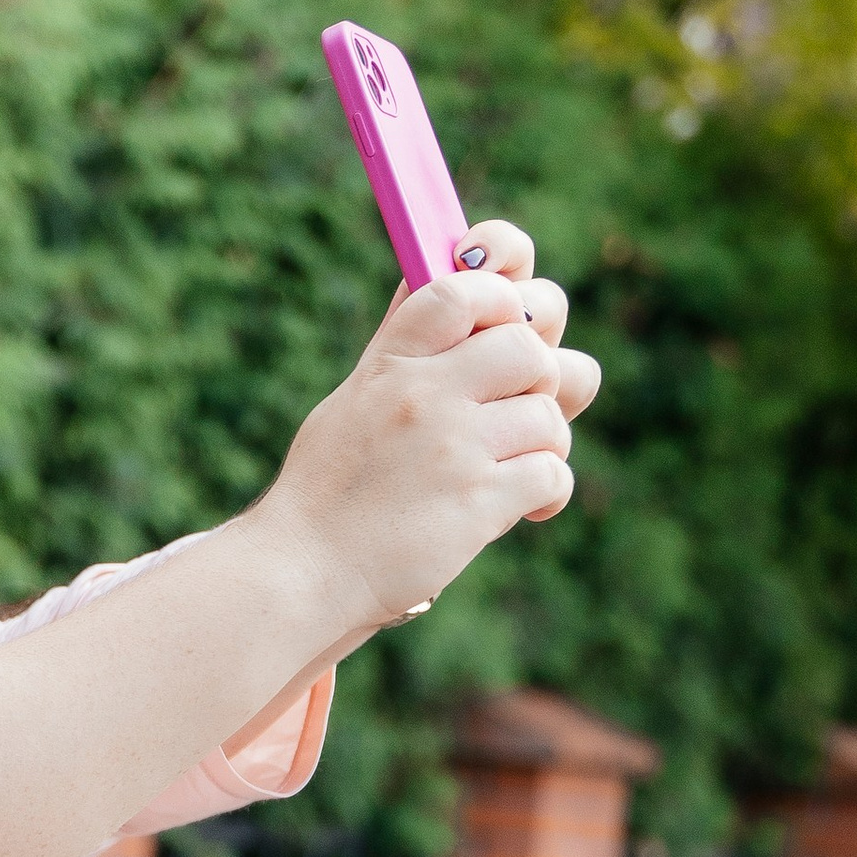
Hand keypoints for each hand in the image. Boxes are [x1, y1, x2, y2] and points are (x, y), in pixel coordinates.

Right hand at [257, 232, 597, 634]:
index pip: (461, 288)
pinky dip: (547, 493)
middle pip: (527, 346)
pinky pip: (553, 472)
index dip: (504, 294)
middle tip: (517, 409)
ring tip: (509, 468)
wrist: (303, 571)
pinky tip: (523, 506)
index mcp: (389, 362)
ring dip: (543, 444)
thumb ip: (408, 350)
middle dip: (539, 377)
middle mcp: (420, 395)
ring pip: (548, 414)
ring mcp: (451, 447)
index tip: (507, 321)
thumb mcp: (354, 400)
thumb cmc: (331, 488)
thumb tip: (463, 285)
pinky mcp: (478, 502)